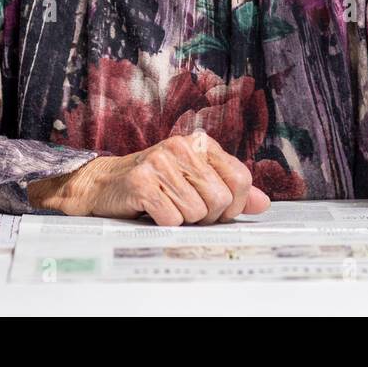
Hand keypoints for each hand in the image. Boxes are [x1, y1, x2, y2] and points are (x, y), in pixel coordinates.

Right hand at [28, 131, 271, 225]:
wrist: (104, 184)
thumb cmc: (155, 184)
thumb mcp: (195, 180)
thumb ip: (229, 189)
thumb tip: (263, 203)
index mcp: (200, 143)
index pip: (240, 178)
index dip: (234, 204)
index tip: (218, 209)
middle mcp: (182, 147)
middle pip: (221, 200)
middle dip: (208, 216)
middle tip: (186, 210)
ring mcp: (160, 163)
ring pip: (197, 213)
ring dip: (184, 220)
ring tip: (167, 207)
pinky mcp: (142, 183)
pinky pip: (172, 219)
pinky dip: (165, 224)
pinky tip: (152, 211)